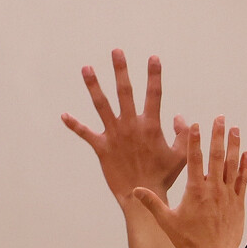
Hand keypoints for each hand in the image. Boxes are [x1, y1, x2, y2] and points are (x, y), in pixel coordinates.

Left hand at [63, 52, 188, 208]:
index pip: (154, 94)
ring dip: (93, 86)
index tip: (153, 58)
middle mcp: (131, 125)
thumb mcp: (181, 155)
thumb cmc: (163, 176)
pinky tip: (63, 115)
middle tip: (116, 51)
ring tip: (86, 68)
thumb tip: (178, 117)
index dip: (154, 75)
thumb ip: (183, 134)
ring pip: (101, 105)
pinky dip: (74, 124)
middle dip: (121, 70)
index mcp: (151, 125)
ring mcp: (114, 135)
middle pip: (124, 92)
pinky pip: (85, 133)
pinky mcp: (101, 148)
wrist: (143, 196)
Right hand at [133, 117, 246, 247]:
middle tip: (220, 119)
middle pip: (216, 156)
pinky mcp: (238, 202)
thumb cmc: (190, 241)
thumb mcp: (167, 222)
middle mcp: (213, 189)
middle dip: (218, 135)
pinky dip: (245, 166)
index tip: (195, 125)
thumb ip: (152, 204)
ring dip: (234, 145)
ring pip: (232, 165)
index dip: (194, 141)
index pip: (194, 160)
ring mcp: (228, 195)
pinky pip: (243, 180)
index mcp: (195, 191)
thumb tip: (135, 191)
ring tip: (235, 129)